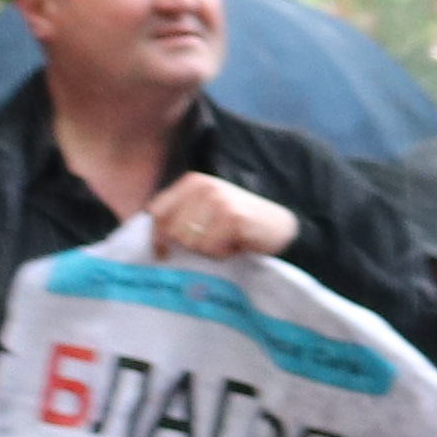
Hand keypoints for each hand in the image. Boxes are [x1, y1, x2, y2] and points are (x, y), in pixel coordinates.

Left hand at [142, 174, 296, 261]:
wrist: (284, 228)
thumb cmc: (241, 225)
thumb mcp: (206, 211)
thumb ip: (180, 216)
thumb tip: (152, 240)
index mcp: (192, 182)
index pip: (156, 212)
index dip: (157, 236)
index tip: (164, 253)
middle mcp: (203, 187)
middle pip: (171, 230)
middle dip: (189, 244)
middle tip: (212, 242)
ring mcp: (218, 201)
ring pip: (189, 241)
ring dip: (207, 250)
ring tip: (225, 242)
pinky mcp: (232, 218)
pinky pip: (210, 248)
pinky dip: (223, 254)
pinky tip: (237, 246)